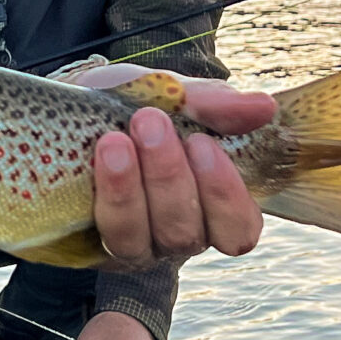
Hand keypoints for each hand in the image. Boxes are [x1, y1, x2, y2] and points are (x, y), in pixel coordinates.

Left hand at [71, 66, 276, 266]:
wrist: (75, 104)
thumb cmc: (135, 105)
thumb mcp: (173, 95)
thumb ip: (214, 105)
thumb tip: (264, 107)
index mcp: (210, 205)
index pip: (239, 229)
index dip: (226, 195)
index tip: (202, 143)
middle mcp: (176, 234)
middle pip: (185, 233)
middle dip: (169, 177)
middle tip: (150, 122)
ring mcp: (133, 244)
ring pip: (140, 238)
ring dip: (131, 188)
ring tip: (117, 140)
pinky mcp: (93, 244)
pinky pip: (103, 232)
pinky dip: (105, 193)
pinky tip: (101, 156)